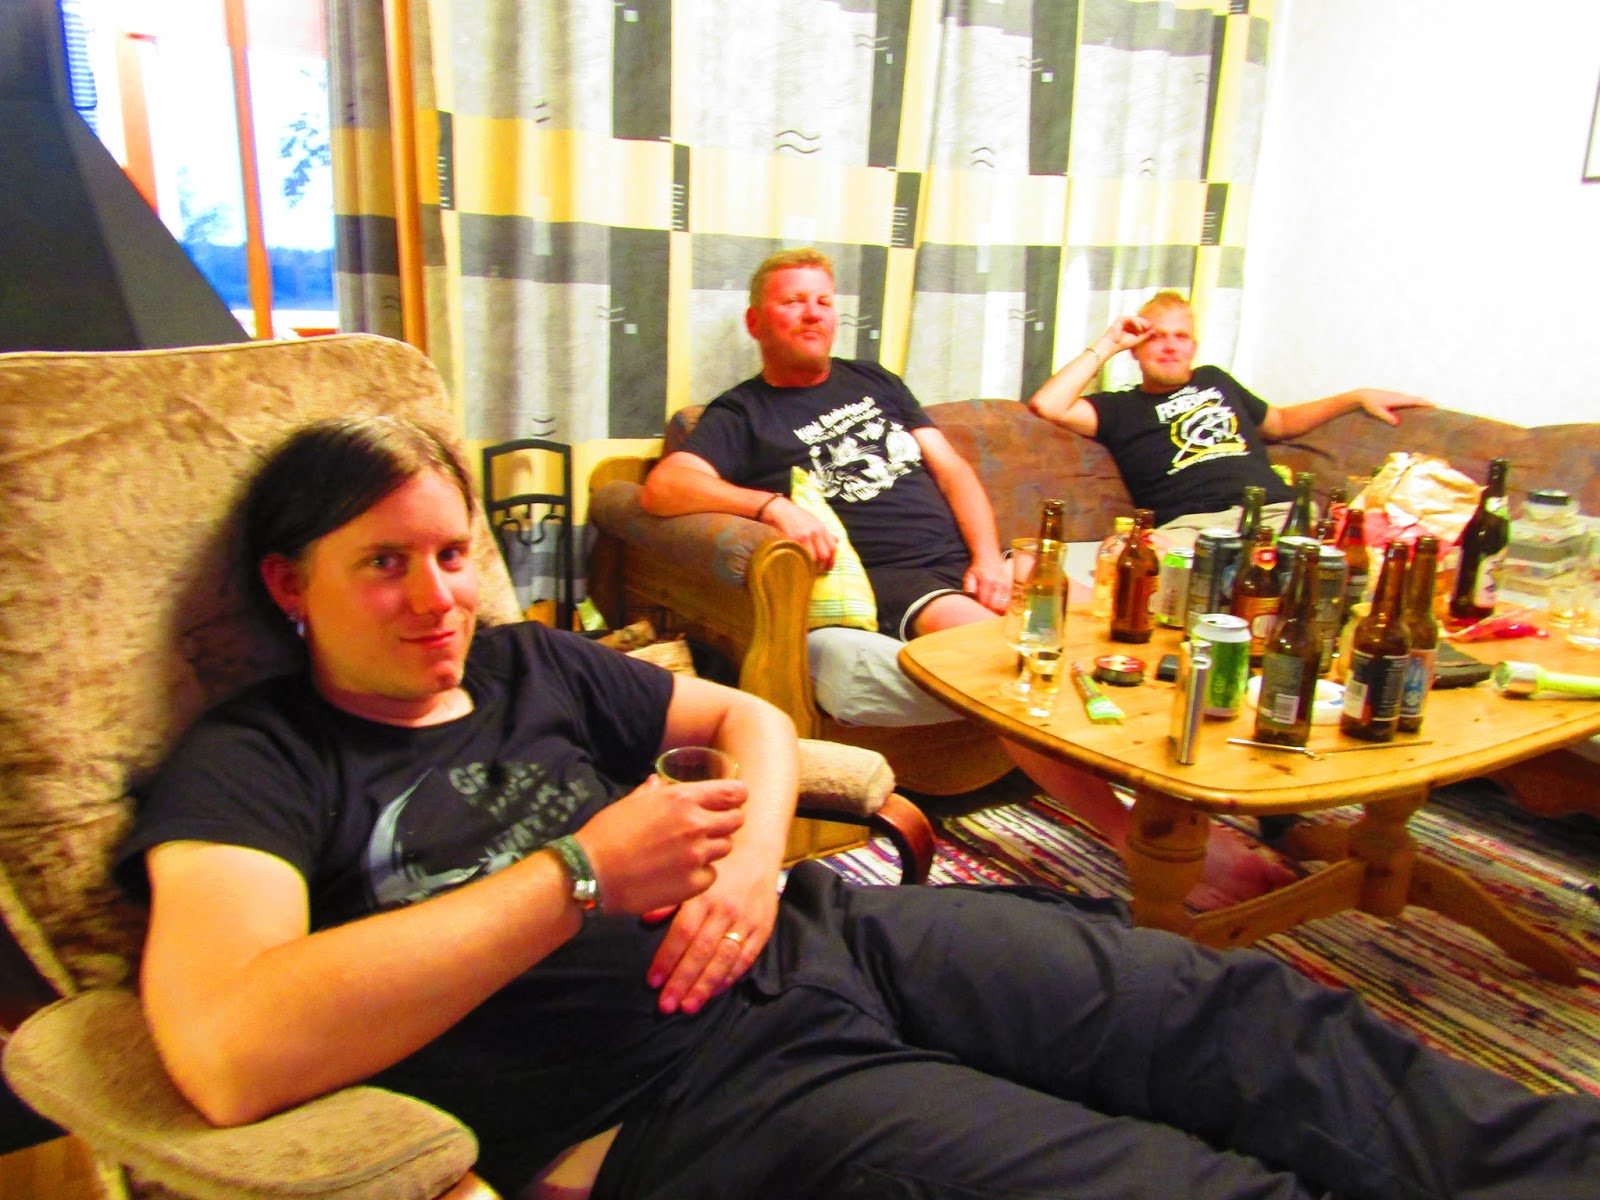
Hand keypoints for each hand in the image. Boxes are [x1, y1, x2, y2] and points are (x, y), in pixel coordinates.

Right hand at [574, 776, 746, 916]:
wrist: (590, 872)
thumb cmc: (606, 833)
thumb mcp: (631, 802)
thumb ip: (654, 791)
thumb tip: (660, 781)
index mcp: (682, 798)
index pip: (733, 793)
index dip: (735, 797)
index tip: (731, 801)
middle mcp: (695, 824)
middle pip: (736, 820)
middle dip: (726, 822)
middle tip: (710, 829)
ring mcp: (696, 855)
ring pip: (726, 848)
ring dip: (713, 848)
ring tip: (689, 852)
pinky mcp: (693, 884)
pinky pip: (712, 875)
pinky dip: (701, 874)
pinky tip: (681, 873)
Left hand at [646, 851, 778, 1014]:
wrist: (758, 846)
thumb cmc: (716, 863)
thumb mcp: (690, 872)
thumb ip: (670, 898)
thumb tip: (645, 920)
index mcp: (703, 896)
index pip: (682, 934)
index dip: (666, 959)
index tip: (652, 981)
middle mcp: (725, 910)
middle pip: (701, 951)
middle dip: (683, 981)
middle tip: (666, 1006)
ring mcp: (746, 920)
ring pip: (724, 959)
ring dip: (705, 986)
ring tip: (688, 1006)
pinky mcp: (762, 928)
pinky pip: (746, 958)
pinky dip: (730, 977)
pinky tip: (714, 991)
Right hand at [759, 496, 837, 571]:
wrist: (778, 509)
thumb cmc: (796, 516)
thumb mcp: (814, 521)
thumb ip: (825, 532)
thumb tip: (837, 541)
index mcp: (821, 528)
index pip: (832, 548)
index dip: (831, 561)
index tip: (827, 568)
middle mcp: (815, 532)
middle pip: (824, 555)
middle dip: (822, 566)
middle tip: (817, 571)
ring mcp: (804, 537)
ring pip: (814, 558)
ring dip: (812, 567)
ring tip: (808, 571)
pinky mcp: (792, 540)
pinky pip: (800, 556)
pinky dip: (801, 564)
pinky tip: (799, 567)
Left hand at [964, 555, 1011, 613]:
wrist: (989, 555)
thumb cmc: (977, 569)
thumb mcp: (969, 576)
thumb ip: (968, 587)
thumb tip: (971, 598)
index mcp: (986, 582)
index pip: (985, 602)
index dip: (982, 609)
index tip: (979, 612)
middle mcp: (998, 583)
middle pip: (996, 605)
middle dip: (991, 612)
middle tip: (987, 614)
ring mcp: (1006, 584)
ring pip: (1005, 604)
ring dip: (999, 610)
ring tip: (994, 611)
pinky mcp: (1011, 585)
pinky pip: (1010, 600)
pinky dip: (1006, 605)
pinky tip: (1001, 606)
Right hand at [1100, 315, 1152, 356]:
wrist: (1112, 346)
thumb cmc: (1122, 344)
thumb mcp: (1137, 340)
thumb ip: (1145, 336)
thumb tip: (1154, 331)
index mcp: (1130, 328)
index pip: (1140, 324)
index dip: (1147, 326)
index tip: (1153, 329)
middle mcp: (1127, 323)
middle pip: (1139, 320)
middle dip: (1145, 323)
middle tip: (1150, 327)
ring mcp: (1123, 321)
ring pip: (1136, 318)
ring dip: (1142, 323)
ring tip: (1145, 328)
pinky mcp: (1120, 319)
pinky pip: (1131, 319)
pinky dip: (1136, 323)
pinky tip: (1139, 329)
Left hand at [1354, 389, 1431, 425]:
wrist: (1364, 395)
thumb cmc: (1370, 404)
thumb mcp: (1376, 411)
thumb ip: (1386, 416)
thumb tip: (1397, 423)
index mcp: (1399, 399)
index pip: (1416, 401)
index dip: (1426, 403)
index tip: (1436, 406)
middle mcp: (1401, 396)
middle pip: (1418, 399)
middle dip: (1428, 403)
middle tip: (1440, 409)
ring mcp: (1400, 396)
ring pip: (1415, 399)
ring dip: (1424, 403)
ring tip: (1434, 409)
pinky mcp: (1397, 398)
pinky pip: (1410, 400)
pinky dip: (1417, 403)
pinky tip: (1419, 408)